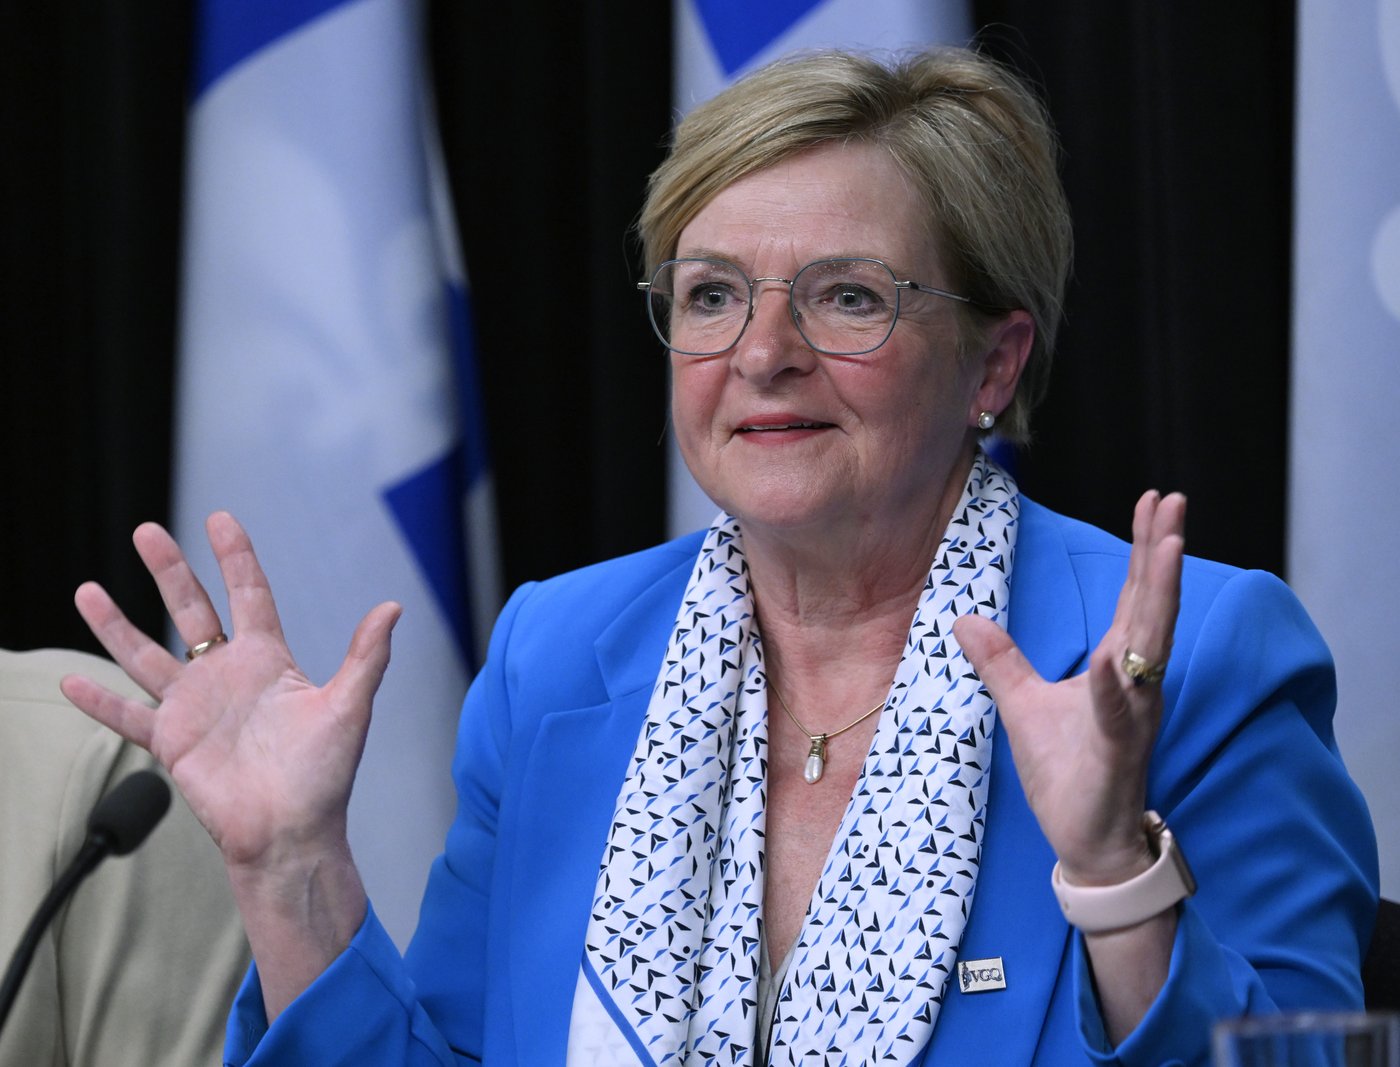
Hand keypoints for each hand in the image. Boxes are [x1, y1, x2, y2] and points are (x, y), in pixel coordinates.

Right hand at [60, 511, 400, 872]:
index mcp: (268, 661)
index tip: (220, 519)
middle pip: (190, 610)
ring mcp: (196, 708)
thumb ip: (366, 656)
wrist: (291, 834)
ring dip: (116, 626)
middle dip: (169, 570)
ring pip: (146, 655)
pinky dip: (99, 702)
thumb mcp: (349, 707)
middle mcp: (227, 676)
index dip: (235, 557)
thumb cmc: (325, 776)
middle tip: (146, 530)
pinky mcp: (173, 743)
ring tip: (87, 589)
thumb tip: (393, 606)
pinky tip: (69, 682)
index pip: (249, 595)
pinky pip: (129, 717)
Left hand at [953, 491, 1185, 884]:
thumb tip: (963, 618)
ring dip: (1159, 597)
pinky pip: (1118, 714)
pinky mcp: (1119, 751)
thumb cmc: (1068, 773)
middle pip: (1152, 605)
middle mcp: (1136, 682)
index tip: (1154, 501)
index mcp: (1119, 666)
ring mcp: (1133, 715)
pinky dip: (1116, 688)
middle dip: (1162, 552)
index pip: (1135, 596)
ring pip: (1151, 647)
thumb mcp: (1022, 705)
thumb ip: (1000, 660)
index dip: (1145, 548)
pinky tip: (1114, 661)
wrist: (1087, 841)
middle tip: (1174, 500)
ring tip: (1168, 547)